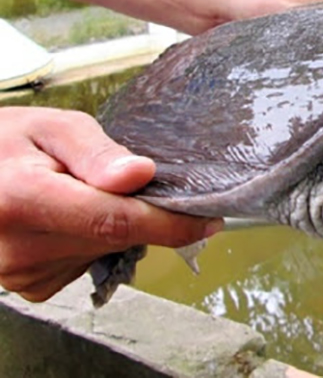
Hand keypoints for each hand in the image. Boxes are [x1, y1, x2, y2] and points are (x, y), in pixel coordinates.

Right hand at [0, 107, 222, 301]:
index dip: (170, 223)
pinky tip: (66, 218)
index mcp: (23, 200)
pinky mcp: (33, 287)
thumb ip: (97, 152)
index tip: (208, 220)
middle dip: (138, 211)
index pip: (116, 221)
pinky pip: (89, 261)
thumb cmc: (6, 144)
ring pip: (107, 249)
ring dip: (111, 224)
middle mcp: (19, 248)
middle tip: (117, 179)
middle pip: (116, 236)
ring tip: (75, 193)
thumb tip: (140, 175)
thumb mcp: (51, 128)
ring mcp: (23, 275)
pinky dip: (92, 239)